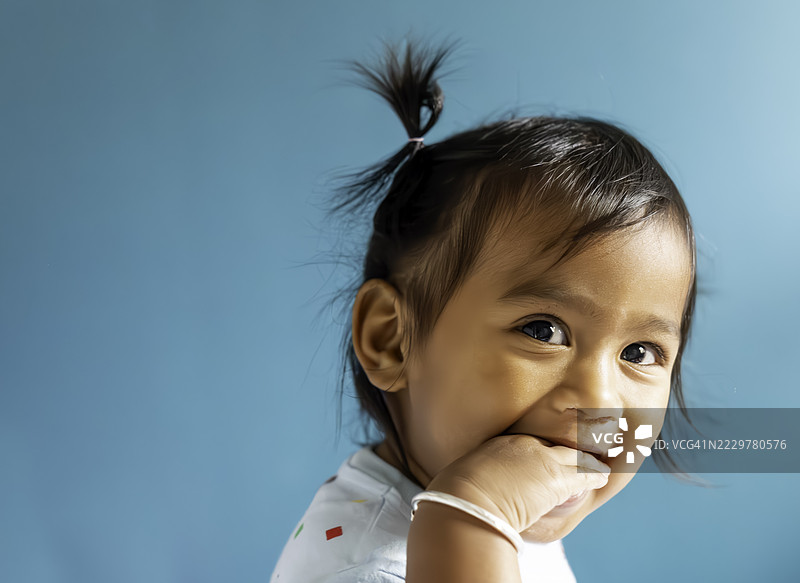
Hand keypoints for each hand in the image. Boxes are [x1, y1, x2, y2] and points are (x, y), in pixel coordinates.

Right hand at [425, 434, 609, 533]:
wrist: (466, 497)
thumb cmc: (459, 493)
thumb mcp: (466, 474)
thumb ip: (479, 475)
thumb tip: (472, 487)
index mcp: (503, 443)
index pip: (531, 443)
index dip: (543, 450)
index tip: (548, 454)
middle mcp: (525, 445)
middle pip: (555, 445)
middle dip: (570, 449)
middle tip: (584, 449)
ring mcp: (543, 460)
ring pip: (574, 458)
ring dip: (587, 462)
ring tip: (599, 463)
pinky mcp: (556, 479)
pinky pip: (583, 475)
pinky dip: (593, 475)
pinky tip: (602, 476)